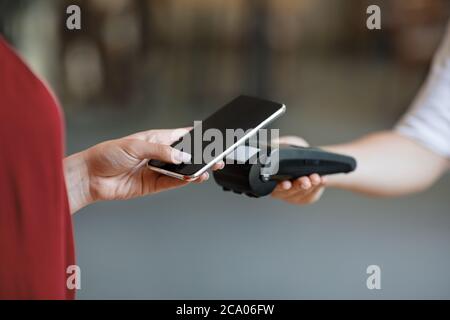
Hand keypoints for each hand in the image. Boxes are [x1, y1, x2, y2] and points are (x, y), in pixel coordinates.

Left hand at [64, 128, 223, 213]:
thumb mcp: (135, 146)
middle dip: (200, 156)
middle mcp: (158, 155)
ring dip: (195, 170)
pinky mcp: (153, 185)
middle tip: (217, 156)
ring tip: (209, 168)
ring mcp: (156, 171)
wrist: (90, 177)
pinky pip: (173, 183)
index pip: (180, 136)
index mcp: (155, 139)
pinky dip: (184, 182)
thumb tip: (183, 155)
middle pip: (184, 155)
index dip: (195, 136)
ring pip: (181, 170)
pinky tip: (194, 178)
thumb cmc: (107, 154)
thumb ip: (161, 151)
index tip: (211, 136)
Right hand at [270, 136, 326, 204]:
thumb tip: (272, 144)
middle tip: (305, 181)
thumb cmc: (293, 154)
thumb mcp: (283, 144)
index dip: (279, 186)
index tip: (286, 184)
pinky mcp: (306, 197)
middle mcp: (282, 191)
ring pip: (302, 193)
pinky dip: (318, 187)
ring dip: (310, 185)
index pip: (273, 187)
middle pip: (289, 192)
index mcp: (271, 180)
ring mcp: (294, 196)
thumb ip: (276, 144)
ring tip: (315, 177)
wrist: (307, 160)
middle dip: (298, 185)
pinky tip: (322, 180)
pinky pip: (313, 194)